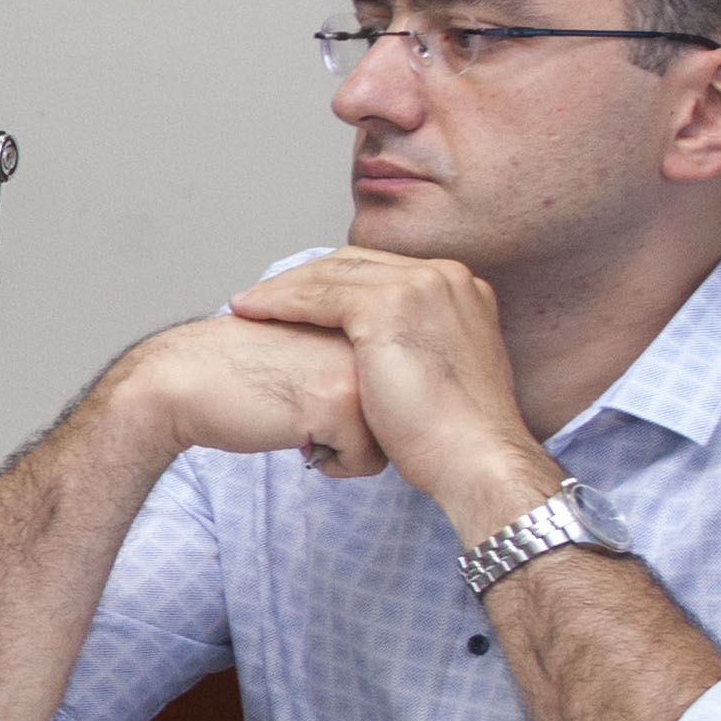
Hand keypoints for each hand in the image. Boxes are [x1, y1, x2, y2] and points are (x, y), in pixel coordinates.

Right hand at [102, 310, 379, 476]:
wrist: (179, 379)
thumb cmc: (234, 373)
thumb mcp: (306, 348)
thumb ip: (350, 354)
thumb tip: (390, 399)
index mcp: (358, 318)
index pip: (393, 387)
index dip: (353, 409)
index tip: (312, 403)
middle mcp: (365, 338)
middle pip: (396, 413)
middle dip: (354, 429)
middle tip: (304, 414)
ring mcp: (355, 368)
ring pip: (388, 439)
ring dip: (345, 448)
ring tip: (301, 426)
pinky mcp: (339, 404)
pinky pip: (365, 461)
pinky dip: (331, 464)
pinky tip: (295, 440)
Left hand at [219, 248, 561, 538]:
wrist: (476, 456)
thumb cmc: (456, 435)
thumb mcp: (439, 373)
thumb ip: (418, 347)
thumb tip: (383, 357)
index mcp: (459, 288)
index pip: (380, 270)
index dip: (331, 282)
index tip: (295, 299)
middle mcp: (444, 275)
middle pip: (354, 264)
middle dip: (302, 280)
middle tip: (259, 298)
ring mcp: (419, 285)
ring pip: (331, 274)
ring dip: (282, 289)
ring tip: (245, 306)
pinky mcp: (390, 304)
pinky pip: (318, 294)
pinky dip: (279, 302)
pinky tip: (251, 314)